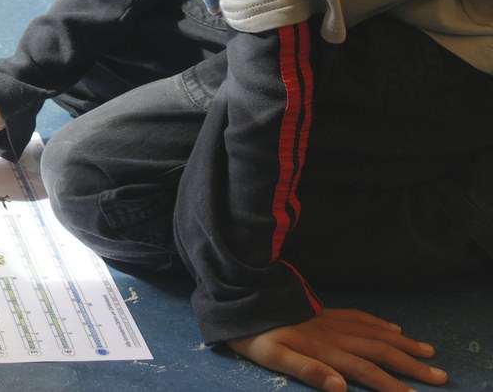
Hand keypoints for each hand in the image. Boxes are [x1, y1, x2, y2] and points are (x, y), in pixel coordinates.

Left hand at [229, 308, 447, 391]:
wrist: (241, 297)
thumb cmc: (254, 333)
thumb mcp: (272, 357)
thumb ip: (307, 370)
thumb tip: (340, 388)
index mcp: (324, 350)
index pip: (366, 371)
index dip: (391, 385)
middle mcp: (334, 335)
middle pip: (380, 350)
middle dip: (410, 365)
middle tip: (440, 375)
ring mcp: (330, 320)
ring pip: (375, 332)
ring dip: (403, 344)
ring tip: (428, 352)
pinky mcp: (323, 311)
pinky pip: (359, 316)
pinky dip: (379, 323)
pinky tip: (393, 328)